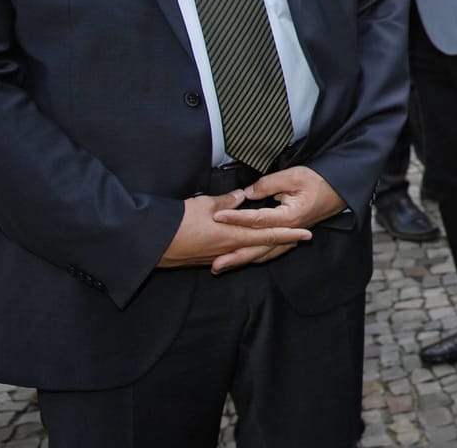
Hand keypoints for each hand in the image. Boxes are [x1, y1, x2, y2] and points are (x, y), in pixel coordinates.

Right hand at [158, 192, 312, 272]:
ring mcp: (217, 257)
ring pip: (248, 253)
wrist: (150, 244)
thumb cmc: (176, 222)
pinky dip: (247, 252)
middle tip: (301, 238)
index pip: (267, 234)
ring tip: (283, 243)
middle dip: (283, 242)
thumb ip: (226, 201)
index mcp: (232, 235)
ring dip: (266, 248)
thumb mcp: (204, 204)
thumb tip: (242, 195)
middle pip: (262, 247)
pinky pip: (234, 256)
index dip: (288, 234)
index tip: (306, 234)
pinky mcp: (206, 260)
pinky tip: (250, 249)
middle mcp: (228, 249)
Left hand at [210, 166, 346, 272]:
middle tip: (213, 263)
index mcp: (290, 216)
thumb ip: (269, 184)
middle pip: (258, 247)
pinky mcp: (290, 238)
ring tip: (222, 267)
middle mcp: (289, 231)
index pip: (257, 219)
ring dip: (242, 261)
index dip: (236, 218)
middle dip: (234, 255)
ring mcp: (290, 237)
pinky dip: (256, 258)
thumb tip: (247, 193)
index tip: (217, 216)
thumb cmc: (319, 182)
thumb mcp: (294, 176)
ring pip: (263, 254)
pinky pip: (271, 252)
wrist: (339, 190)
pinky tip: (243, 260)